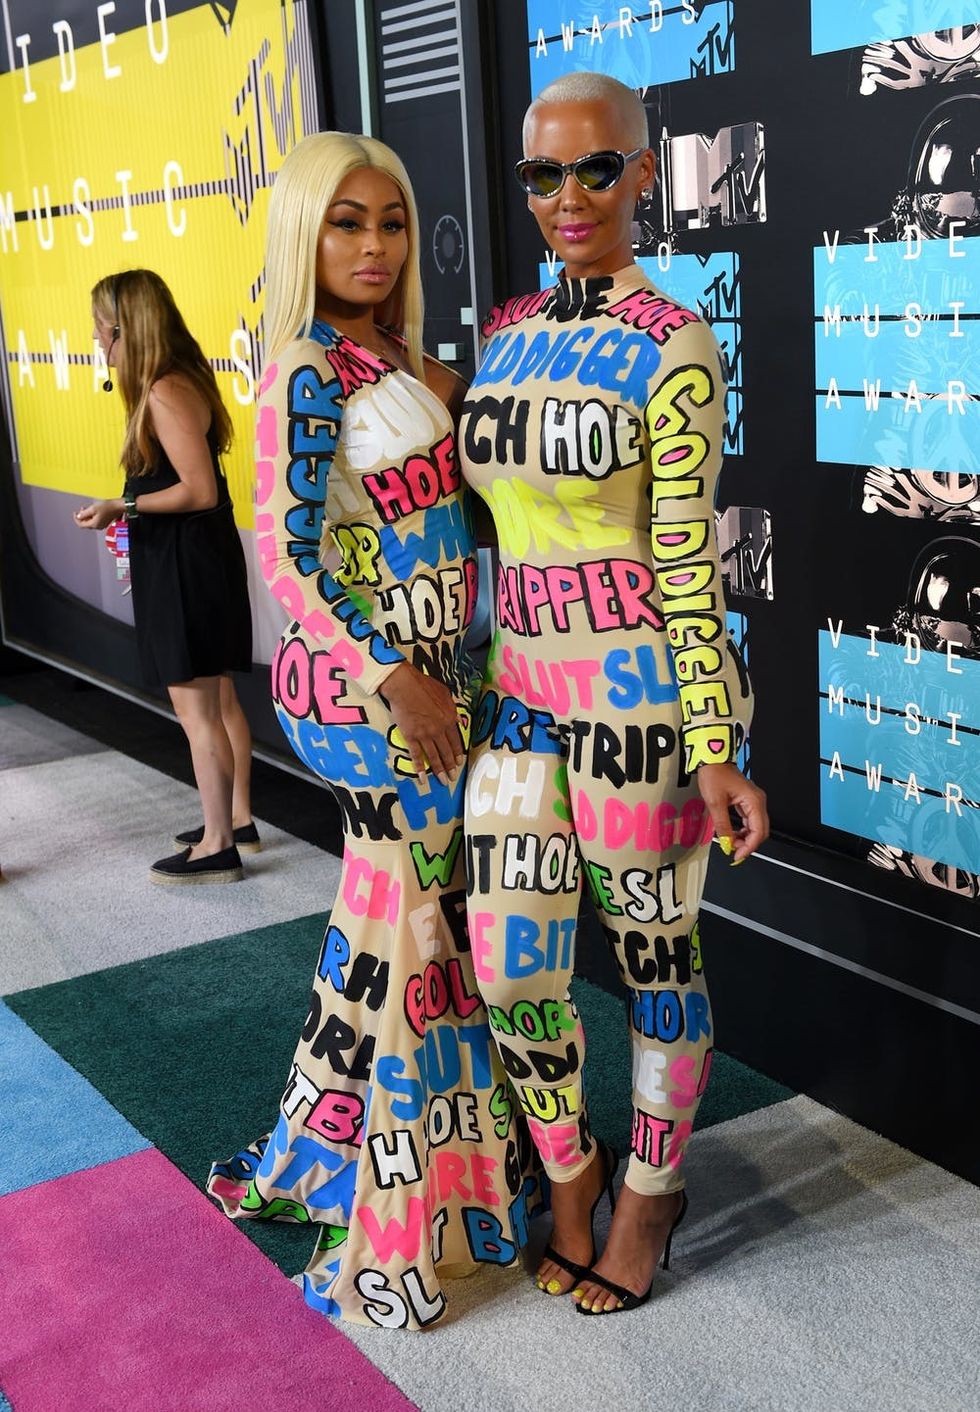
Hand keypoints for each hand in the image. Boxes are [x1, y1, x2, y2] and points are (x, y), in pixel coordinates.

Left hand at [74, 498, 122, 530]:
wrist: (119, 507)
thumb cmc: (108, 507)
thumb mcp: (93, 509)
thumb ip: (84, 514)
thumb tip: (78, 516)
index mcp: (94, 524)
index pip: (81, 525)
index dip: (76, 519)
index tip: (75, 512)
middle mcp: (98, 527)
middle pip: (86, 524)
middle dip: (82, 517)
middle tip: (82, 509)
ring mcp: (102, 525)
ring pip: (90, 522)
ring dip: (87, 516)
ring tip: (88, 508)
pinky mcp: (105, 522)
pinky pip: (95, 521)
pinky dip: (92, 516)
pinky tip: (94, 510)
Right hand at [381, 662, 465, 785]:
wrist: (405, 686)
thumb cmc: (424, 685)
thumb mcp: (445, 694)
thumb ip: (451, 708)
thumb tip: (455, 718)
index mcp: (449, 719)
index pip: (455, 741)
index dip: (457, 753)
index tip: (459, 762)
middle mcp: (439, 730)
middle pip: (446, 752)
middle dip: (450, 766)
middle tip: (453, 777)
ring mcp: (425, 735)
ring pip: (434, 756)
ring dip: (439, 770)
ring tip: (443, 781)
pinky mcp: (411, 737)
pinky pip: (416, 755)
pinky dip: (420, 768)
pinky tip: (423, 778)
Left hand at [697, 761, 767, 864]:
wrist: (713, 760)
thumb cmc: (715, 775)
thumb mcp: (715, 803)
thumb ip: (723, 825)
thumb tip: (727, 843)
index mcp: (754, 801)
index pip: (758, 831)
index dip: (749, 846)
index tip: (737, 855)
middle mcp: (758, 801)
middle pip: (761, 831)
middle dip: (748, 844)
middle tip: (734, 851)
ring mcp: (754, 801)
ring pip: (756, 827)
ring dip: (745, 837)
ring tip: (731, 843)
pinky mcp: (748, 801)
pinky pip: (749, 820)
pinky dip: (743, 830)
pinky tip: (733, 834)